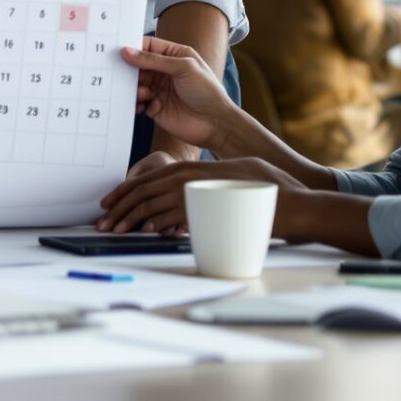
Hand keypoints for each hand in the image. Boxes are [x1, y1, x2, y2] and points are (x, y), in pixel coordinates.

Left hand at [98, 156, 308, 234]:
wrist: (298, 205)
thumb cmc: (272, 194)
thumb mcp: (238, 179)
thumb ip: (213, 184)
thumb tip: (194, 195)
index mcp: (199, 169)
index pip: (155, 176)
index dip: (130, 188)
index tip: (112, 201)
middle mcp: (197, 175)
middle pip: (148, 187)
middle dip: (121, 204)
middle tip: (103, 217)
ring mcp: (204, 190)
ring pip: (156, 201)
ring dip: (131, 216)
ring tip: (114, 228)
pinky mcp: (214, 207)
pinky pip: (177, 215)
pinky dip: (157, 222)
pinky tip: (144, 230)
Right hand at [117, 37, 253, 157]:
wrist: (216, 124)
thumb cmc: (207, 91)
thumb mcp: (183, 68)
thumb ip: (154, 60)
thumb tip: (127, 51)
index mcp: (174, 56)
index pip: (148, 46)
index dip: (133, 47)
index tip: (116, 49)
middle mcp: (165, 71)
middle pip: (138, 65)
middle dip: (128, 68)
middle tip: (117, 71)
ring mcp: (159, 90)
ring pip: (136, 84)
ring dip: (133, 87)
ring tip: (142, 93)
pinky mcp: (155, 107)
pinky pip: (138, 102)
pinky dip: (135, 103)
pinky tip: (141, 105)